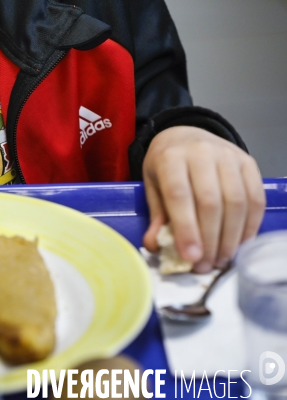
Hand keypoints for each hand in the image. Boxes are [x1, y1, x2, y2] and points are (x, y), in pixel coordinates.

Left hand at [142, 126, 265, 272]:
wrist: (185, 135)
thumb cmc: (166, 165)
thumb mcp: (152, 185)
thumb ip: (157, 216)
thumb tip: (155, 246)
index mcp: (170, 158)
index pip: (180, 196)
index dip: (187, 229)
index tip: (191, 257)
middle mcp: (201, 153)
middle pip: (210, 202)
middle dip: (210, 240)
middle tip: (205, 266)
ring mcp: (228, 156)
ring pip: (236, 202)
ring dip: (230, 237)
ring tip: (221, 260)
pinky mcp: (248, 162)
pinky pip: (254, 198)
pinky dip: (249, 225)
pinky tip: (239, 243)